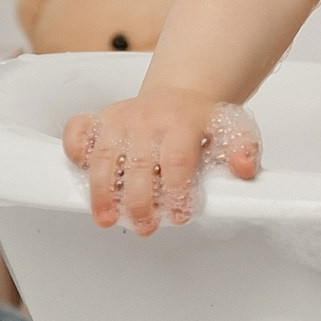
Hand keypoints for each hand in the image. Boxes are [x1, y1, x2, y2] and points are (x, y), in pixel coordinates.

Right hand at [62, 89, 261, 236]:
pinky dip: (75, 151)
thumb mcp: (231, 131)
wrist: (180, 95)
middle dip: (139, 200)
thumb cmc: (201, 122)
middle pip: (140, 163)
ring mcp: (121, 119)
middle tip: (145, 225)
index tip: (179, 215)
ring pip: (105, 155)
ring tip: (107, 218)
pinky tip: (81, 175)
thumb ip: (243, 149)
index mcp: (183, 122)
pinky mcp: (101, 119)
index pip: (177, 159)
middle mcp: (149, 119)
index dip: (177, 190)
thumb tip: (245, 168)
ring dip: (103, 191)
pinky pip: (79, 131)